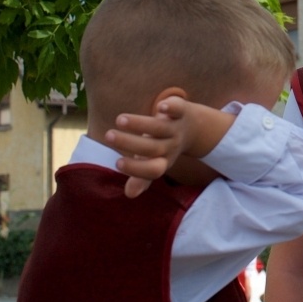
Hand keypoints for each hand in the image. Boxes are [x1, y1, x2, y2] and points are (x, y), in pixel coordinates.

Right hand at [104, 97, 234, 197]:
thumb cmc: (164, 146)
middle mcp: (170, 145)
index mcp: (163, 160)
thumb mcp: (153, 161)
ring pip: (159, 127)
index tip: (117, 162)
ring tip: (119, 120)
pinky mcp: (180, 110)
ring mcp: (176, 127)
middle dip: (129, 143)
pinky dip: (170, 108)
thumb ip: (140, 175)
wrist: (194, 127)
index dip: (136, 168)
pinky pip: (178, 109)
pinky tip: (160, 106)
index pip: (153, 170)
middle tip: (108, 136)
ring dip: (140, 124)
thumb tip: (129, 194)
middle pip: (152, 148)